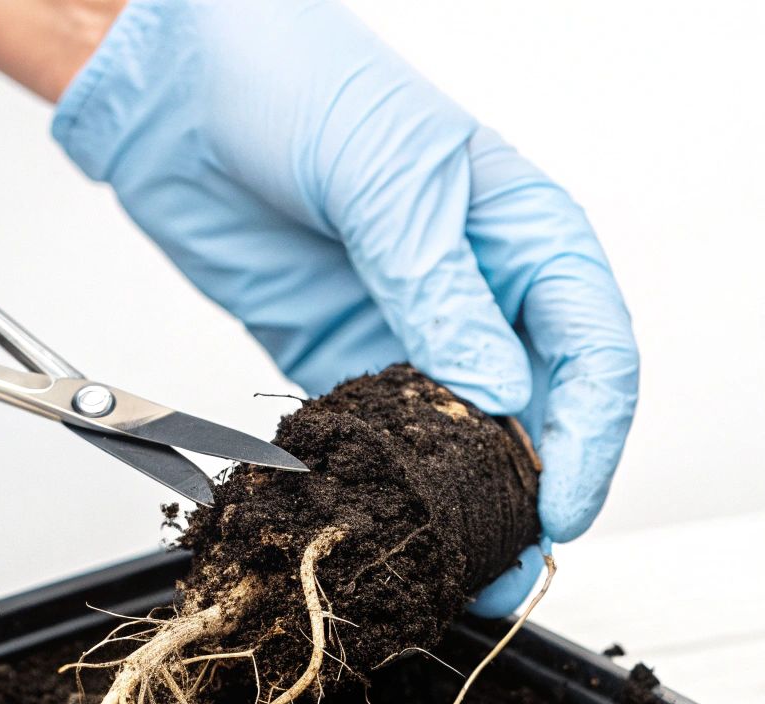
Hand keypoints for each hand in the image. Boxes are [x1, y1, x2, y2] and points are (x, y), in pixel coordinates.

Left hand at [46, 0, 639, 613]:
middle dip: (530, 494)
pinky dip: (386, 487)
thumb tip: (497, 393)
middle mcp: (482, 290)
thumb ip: (442, 292)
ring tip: (452, 569)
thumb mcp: (388, 174)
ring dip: (462, 510)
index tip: (561, 504)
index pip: (594, 352)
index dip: (589, 437)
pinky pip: (379, 438)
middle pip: (538, 414)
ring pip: (462, 442)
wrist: (171, 81)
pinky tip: (385, 525)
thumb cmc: (294, 73)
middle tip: (507, 562)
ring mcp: (411, 328)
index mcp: (526, 232)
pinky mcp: (338, 355)